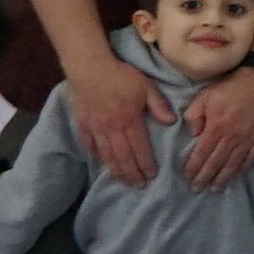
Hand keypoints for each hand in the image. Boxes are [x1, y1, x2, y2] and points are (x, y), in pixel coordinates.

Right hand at [63, 47, 167, 187]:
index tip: (151, 176)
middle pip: (122, 157)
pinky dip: (97, 157)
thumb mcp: (146, 86)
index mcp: (129, 120)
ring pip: (106, 155)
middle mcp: (112, 129)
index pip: (139, 148)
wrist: (88, 67)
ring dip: (116, 170)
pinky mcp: (82, 124)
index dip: (145, 164)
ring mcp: (95, 128)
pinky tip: (102, 164)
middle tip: (138, 186)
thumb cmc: (120, 75)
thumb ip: (158, 105)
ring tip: (123, 181)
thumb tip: (171, 122)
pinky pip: (90, 145)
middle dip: (131, 174)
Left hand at [170, 62, 253, 191]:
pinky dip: (241, 169)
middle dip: (204, 177)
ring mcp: (248, 139)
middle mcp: (231, 137)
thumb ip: (194, 115)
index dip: (193, 167)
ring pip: (232, 164)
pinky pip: (250, 158)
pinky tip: (235, 176)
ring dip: (222, 178)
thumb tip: (193, 134)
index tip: (187, 177)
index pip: (201, 153)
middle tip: (196, 189)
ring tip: (214, 189)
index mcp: (216, 126)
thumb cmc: (231, 85)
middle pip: (216, 162)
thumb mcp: (205, 95)